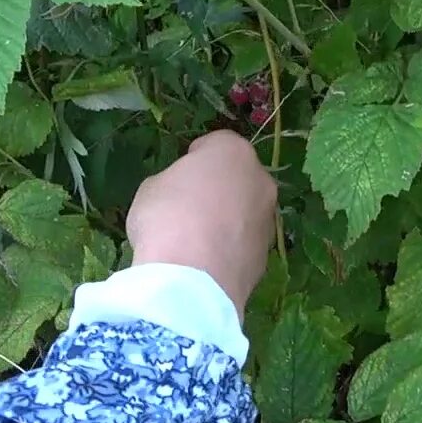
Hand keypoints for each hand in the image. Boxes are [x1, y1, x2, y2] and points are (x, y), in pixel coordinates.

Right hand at [126, 131, 276, 314]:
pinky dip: (231, 247)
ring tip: (198, 239)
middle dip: (219, 187)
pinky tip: (207, 261)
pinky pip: (245, 242)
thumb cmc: (167, 218)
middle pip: (239, 177)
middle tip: (190, 204)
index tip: (181, 171)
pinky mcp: (267, 255)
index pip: (217, 143)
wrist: (191, 279)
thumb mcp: (153, 188)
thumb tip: (182, 193)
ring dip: (229, 218)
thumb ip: (174, 182)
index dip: (197, 156)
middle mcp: (261, 181)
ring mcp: (268, 219)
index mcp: (234, 153)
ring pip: (247, 211)